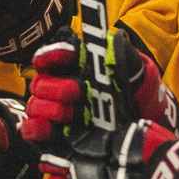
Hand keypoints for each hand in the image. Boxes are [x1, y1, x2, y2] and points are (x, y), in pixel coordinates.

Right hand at [16, 27, 171, 145]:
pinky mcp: (53, 137)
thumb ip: (125, 55)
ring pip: (36, 105)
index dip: (54, 53)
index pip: (52, 56)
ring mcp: (55, 113)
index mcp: (75, 69)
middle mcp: (60, 88)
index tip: (69, 55)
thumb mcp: (137, 73)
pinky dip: (36, 128)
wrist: (145, 129)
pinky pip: (33, 130)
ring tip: (73, 114)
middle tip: (77, 91)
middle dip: (56, 86)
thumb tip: (110, 40)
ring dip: (51, 108)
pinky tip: (46, 127)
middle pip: (41, 82)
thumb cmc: (136, 97)